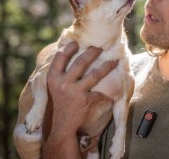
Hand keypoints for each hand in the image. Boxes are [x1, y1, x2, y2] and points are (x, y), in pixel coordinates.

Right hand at [42, 41, 117, 157]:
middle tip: (100, 48)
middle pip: (81, 62)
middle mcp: (63, 83)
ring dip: (107, 66)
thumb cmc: (59, 103)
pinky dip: (107, 95)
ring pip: (95, 74)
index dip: (69, 48)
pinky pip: (100, 94)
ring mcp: (75, 91)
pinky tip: (113, 95)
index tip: (76, 42)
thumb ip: (60, 73)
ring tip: (114, 61)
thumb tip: (68, 54)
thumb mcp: (54, 87)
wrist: (61, 126)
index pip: (60, 58)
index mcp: (53, 78)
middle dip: (92, 52)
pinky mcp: (85, 100)